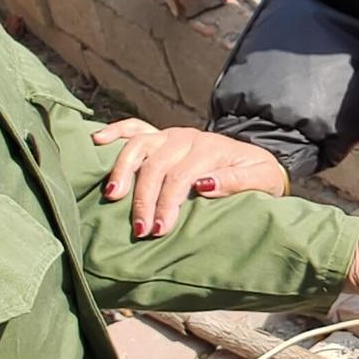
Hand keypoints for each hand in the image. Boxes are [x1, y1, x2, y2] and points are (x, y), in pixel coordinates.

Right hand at [93, 120, 287, 235]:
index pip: (180, 177)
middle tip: (139, 229)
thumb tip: (205, 186)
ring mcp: (171, 135)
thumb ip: (236, 181)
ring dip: (122, 169)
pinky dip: (115, 131)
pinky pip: (134, 127)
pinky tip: (97, 141)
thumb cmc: (258, 174)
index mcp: (210, 148)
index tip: (158, 230)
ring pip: (139, 145)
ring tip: (111, 196)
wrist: (257, 160)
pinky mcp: (161, 136)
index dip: (166, 203)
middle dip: (144, 199)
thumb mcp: (260, 179)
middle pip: (155, 166)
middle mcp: (186, 138)